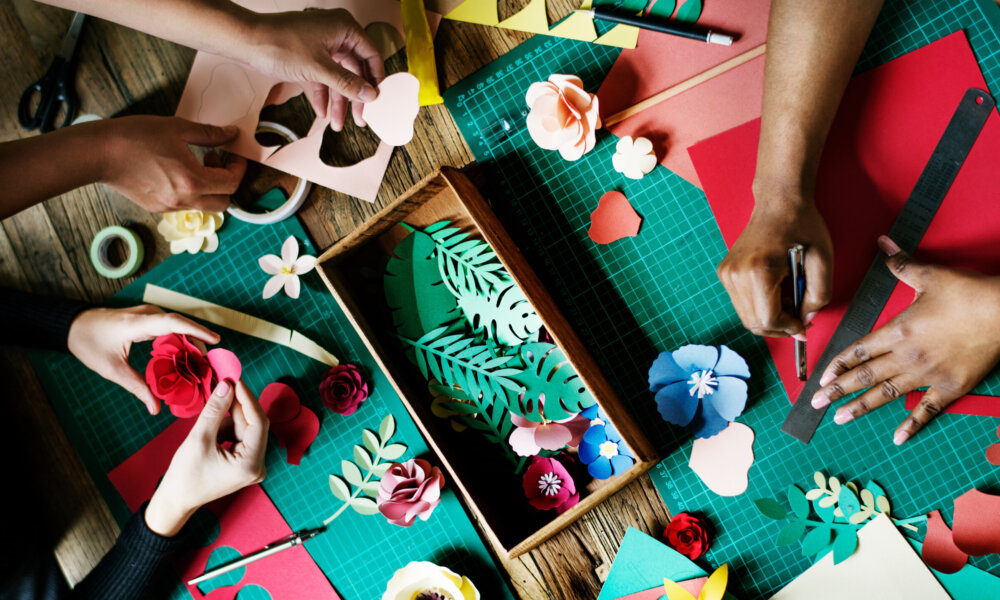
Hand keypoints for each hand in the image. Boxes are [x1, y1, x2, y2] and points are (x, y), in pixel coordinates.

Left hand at [67, 305, 219, 413]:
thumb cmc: (89, 343)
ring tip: (201, 363)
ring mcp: (148, 313)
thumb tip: (155, 409)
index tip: (216, 341)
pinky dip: (180, 340)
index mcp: (138, 324)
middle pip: (181, 325)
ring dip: (190, 342)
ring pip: (177, 326)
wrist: (72, 325)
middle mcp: (147, 314)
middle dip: (198, 343)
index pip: (174, 323)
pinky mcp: (147, 317)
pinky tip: (184, 356)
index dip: (196, 331)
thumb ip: (137, 387)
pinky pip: (170, 327)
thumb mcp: (112, 369)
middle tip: (210, 365)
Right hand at [100, 116, 246, 211]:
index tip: (233, 153)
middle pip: (224, 202)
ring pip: (204, 206)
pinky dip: (191, 191)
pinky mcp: (156, 208)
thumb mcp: (177, 128)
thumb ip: (210, 134)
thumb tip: (231, 134)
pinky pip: (185, 205)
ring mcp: (169, 207)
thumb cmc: (134, 137)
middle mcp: (183, 200)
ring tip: (193, 162)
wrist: (98, 153)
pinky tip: (176, 170)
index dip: (238, 168)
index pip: (231, 184)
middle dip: (226, 182)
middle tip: (215, 159)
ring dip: (209, 187)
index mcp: (192, 182)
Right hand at [145, 380, 267, 536]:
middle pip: (253, 425)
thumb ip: (215, 410)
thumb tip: (226, 385)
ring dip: (229, 418)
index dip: (247, 398)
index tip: (236, 380)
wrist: (175, 500)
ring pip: (245, 429)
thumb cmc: (185, 475)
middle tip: (224, 384)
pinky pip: (240, 437)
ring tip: (208, 420)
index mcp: (251, 464)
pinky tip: (211, 432)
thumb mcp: (199, 438)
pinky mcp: (245, 463)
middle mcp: (258, 466)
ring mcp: (253, 466)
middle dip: (238, 406)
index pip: (258, 423)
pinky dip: (226, 428)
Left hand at [246, 9, 384, 130]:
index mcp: (344, 28)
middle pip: (355, 70)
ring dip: (338, 101)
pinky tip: (322, 112)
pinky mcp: (309, 56)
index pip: (371, 54)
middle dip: (354, 97)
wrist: (245, 42)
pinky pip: (323, 78)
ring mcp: (322, 45)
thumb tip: (371, 94)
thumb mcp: (319, 69)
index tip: (377, 99)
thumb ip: (347, 83)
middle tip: (359, 118)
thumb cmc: (279, 44)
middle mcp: (336, 34)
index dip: (375, 79)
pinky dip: (322, 95)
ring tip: (337, 123)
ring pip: (338, 77)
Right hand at [717, 192, 832, 337]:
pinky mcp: (725, 273)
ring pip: (746, 317)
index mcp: (758, 271)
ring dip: (769, 317)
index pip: (767, 320)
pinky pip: (742, 303)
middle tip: (798, 317)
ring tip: (787, 299)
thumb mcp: (823, 260)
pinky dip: (760, 306)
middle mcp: (736, 274)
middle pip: (753, 323)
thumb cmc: (801, 225)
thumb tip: (805, 320)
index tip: (802, 327)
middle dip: (778, 327)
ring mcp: (727, 274)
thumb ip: (819, 296)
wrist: (779, 201)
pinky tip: (775, 291)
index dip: (788, 329)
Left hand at [811, 236, 999, 444]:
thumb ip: (900, 264)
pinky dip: (911, 425)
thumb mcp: (930, 275)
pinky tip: (897, 438)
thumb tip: (883, 243)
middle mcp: (906, 356)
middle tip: (816, 404)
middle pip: (864, 376)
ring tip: (840, 418)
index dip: (837, 365)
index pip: (857, 351)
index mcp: (897, 330)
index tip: (821, 377)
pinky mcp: (951, 386)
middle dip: (837, 390)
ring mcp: (928, 374)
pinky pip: (927, 409)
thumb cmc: (968, 293)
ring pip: (886, 394)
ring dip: (861, 407)